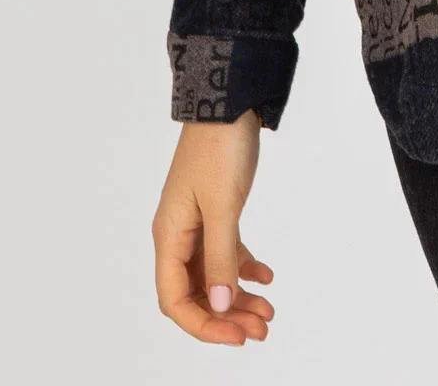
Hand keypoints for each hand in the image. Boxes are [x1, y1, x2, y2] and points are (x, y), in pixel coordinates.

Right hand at [154, 109, 275, 343]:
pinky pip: (226, 251)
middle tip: (261, 330)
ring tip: (268, 313)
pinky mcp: (215, 210)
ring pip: (213, 274)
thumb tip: (221, 306)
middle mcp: (178, 234)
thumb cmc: (219, 149)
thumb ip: (221, 258)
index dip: (204, 324)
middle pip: (196, 291)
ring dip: (238, 296)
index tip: (236, 337)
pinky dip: (244, 267)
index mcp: (169, 235)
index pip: (175, 299)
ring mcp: (196, 222)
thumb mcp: (223, 207)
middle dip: (226, 315)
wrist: (228, 101)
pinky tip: (266, 277)